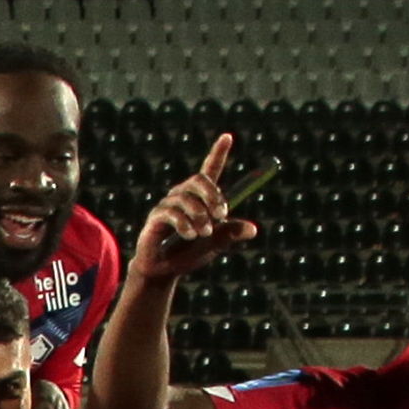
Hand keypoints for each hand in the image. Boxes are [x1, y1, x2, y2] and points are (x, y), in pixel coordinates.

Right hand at [133, 130, 261, 283]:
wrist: (163, 272)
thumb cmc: (187, 255)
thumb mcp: (215, 244)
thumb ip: (231, 234)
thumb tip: (253, 230)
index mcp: (199, 198)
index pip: (209, 170)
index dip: (218, 153)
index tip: (228, 137)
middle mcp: (182, 196)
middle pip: (198, 179)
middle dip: (213, 194)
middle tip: (221, 214)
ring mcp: (167, 206)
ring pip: (186, 198)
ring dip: (199, 216)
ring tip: (205, 233)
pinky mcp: (155, 219)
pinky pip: (171, 213)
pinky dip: (184, 224)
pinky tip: (190, 236)